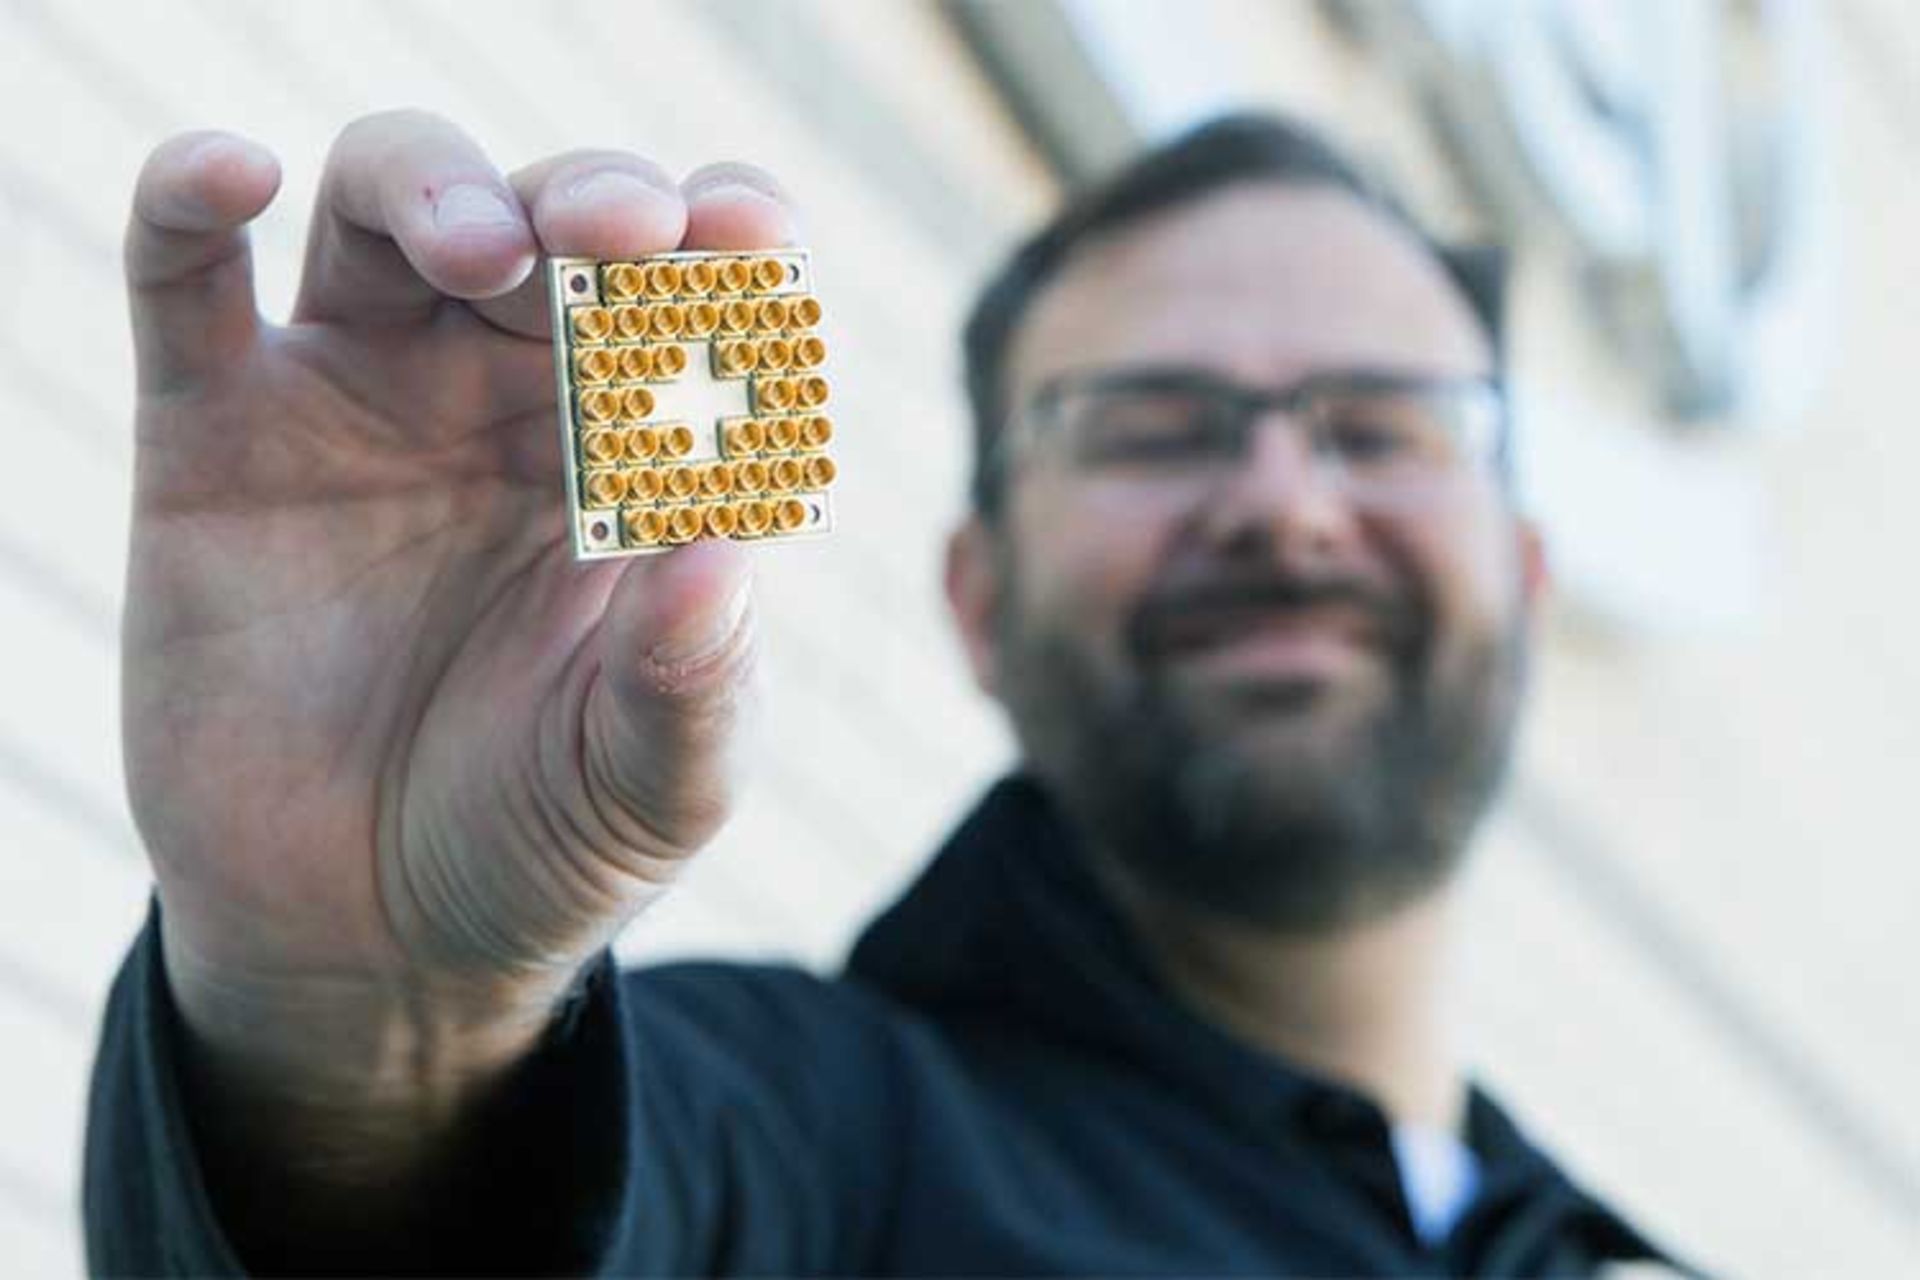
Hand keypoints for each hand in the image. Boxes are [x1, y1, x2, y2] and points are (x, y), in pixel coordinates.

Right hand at [124, 111, 784, 1050]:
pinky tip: (230, 175)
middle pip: (554, 223)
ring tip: (485, 250)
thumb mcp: (651, 786)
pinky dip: (193, 202)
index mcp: (645, 456)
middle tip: (628, 234)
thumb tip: (725, 558)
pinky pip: (186, 282)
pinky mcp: (219, 438)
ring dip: (442, 186)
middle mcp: (513, 400)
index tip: (754, 236)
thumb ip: (695, 683)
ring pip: (390, 208)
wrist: (368, 944)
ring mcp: (365, 401)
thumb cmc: (540, 844)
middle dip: (600, 201)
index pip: (701, 301)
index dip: (730, 241)